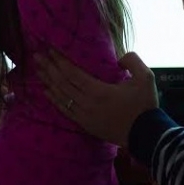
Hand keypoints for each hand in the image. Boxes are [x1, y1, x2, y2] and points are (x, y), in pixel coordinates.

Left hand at [35, 50, 158, 148]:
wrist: (145, 135)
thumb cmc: (144, 106)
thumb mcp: (146, 78)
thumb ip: (133, 61)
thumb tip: (119, 58)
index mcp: (100, 91)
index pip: (73, 73)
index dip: (59, 61)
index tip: (50, 49)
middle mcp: (87, 103)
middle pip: (62, 83)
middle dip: (49, 68)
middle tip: (37, 55)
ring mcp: (84, 115)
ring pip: (61, 96)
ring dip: (48, 82)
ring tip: (38, 70)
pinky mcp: (85, 124)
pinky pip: (65, 110)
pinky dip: (54, 99)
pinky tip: (47, 91)